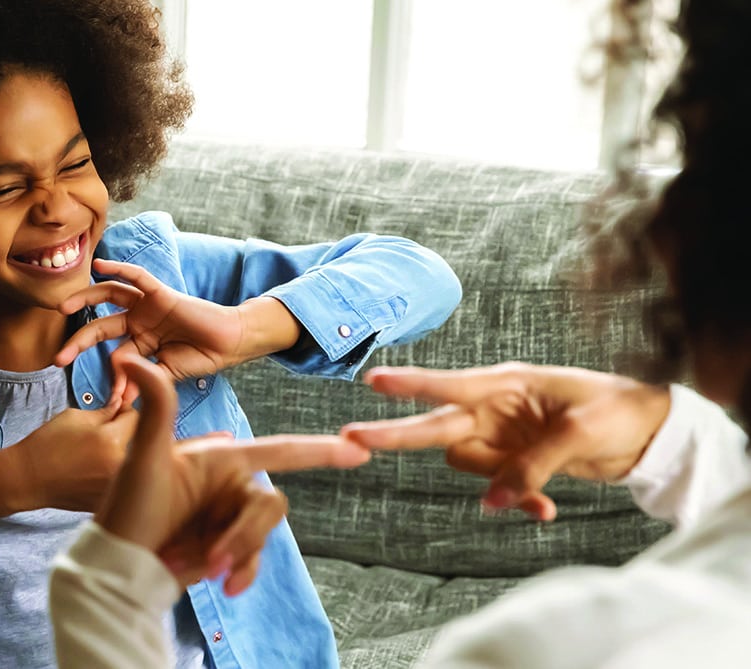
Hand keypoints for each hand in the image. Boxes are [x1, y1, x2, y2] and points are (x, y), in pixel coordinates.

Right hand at [0, 397, 138, 520]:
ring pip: (134, 463)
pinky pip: (123, 481)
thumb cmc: (46, 445)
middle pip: (140, 441)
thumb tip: (125, 405)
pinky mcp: (110, 500)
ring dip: (124, 454)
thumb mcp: (75, 417)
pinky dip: (115, 474)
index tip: (115, 413)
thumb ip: (106, 411)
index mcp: (112, 441)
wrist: (27, 479)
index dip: (125, 411)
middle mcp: (119, 466)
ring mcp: (116, 487)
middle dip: (127, 433)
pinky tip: (94, 471)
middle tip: (106, 433)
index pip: (137, 417)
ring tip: (99, 454)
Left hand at [54, 259, 300, 382]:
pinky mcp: (161, 293)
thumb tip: (122, 399)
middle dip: (78, 342)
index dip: (111, 378)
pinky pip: (138, 277)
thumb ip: (143, 380)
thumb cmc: (202, 357)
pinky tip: (99, 265)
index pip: (114, 356)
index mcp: (140, 342)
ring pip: (109, 296)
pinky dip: (119, 269)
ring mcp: (148, 306)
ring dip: (84, 299)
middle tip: (58, 359)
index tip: (112, 401)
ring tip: (63, 307)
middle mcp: (139, 321)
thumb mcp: (166, 374)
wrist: (231, 344)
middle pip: (100, 326)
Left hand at [96, 354, 370, 593]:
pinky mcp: (228, 547)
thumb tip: (131, 359)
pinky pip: (254, 558)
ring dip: (234, 554)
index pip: (281, 450)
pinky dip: (241, 571)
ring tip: (195, 568)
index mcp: (222, 458)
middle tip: (212, 560)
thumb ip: (155, 407)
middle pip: (270, 504)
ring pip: (262, 535)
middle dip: (244, 534)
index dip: (320, 449)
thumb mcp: (142, 457)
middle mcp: (232, 485)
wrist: (118, 565)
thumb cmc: (126, 508)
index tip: (359, 448)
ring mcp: (231, 518)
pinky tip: (222, 585)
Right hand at [341, 363, 670, 520]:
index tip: (372, 380)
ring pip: (468, 465)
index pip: (448, 385)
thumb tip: (492, 503)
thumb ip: (531, 467)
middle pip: (435, 425)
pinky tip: (547, 511)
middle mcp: (494, 409)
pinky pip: (498, 486)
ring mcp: (501, 435)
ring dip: (495, 485)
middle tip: (349, 438)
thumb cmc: (617, 411)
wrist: (649, 432)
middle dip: (395, 434)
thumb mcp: (578, 434)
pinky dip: (519, 501)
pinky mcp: (514, 460)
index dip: (410, 384)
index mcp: (506, 384)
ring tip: (540, 502)